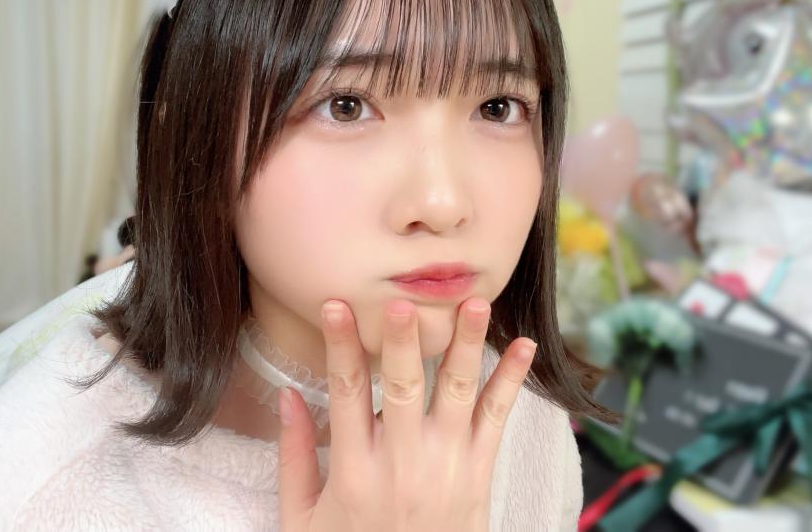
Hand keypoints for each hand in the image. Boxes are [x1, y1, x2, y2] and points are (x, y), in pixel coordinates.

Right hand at [277, 297, 536, 531]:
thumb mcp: (302, 518)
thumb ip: (293, 456)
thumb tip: (287, 397)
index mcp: (355, 472)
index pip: (346, 393)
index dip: (340, 346)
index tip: (337, 305)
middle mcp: (403, 464)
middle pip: (404, 388)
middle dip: (404, 342)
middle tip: (406, 302)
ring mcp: (447, 468)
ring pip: (458, 394)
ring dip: (466, 345)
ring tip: (473, 302)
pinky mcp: (478, 475)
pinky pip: (497, 420)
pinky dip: (511, 380)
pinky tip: (524, 346)